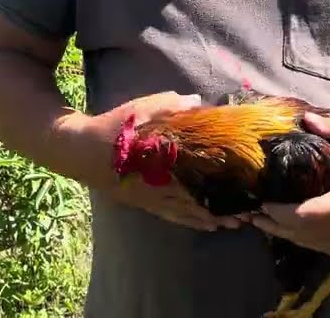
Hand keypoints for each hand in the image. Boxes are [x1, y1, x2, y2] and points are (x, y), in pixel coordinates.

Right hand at [80, 91, 242, 232]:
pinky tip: (206, 226)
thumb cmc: (115, 128)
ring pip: (188, 214)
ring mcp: (152, 198)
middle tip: (248, 214)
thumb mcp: (142, 109)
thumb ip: (172, 106)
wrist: (80, 151)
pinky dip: (192, 222)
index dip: (222, 184)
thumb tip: (199, 102)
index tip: (245, 188)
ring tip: (235, 225)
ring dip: (212, 219)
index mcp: (163, 160)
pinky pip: (173, 217)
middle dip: (223, 207)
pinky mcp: (145, 204)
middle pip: (198, 200)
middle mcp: (160, 184)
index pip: (200, 176)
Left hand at [250, 112, 329, 255]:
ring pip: (312, 245)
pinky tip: (298, 231)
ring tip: (268, 223)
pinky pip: (326, 248)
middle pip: (301, 235)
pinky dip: (307, 241)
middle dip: (274, 226)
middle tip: (252, 217)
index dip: (276, 213)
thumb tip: (306, 119)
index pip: (300, 217)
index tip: (259, 204)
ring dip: (289, 235)